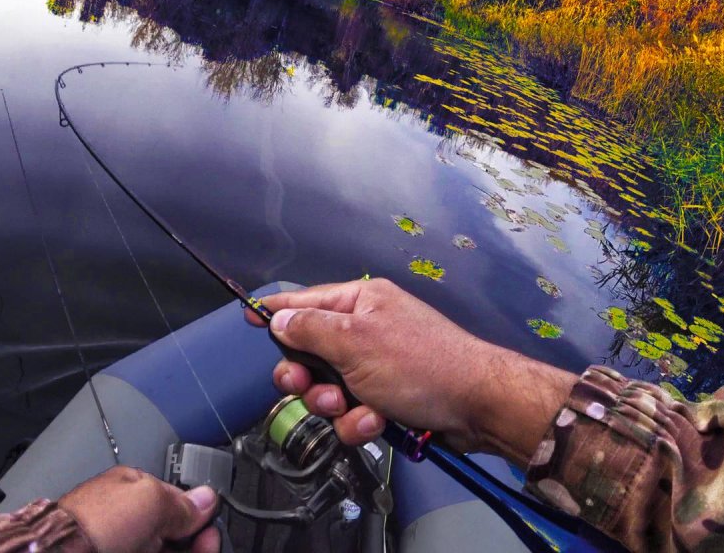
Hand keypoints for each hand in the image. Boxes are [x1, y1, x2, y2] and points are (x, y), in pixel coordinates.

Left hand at [58, 466, 220, 552]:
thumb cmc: (96, 523)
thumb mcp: (151, 500)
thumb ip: (182, 503)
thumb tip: (207, 499)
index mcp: (131, 488)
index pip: (175, 498)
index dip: (197, 511)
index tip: (211, 524)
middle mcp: (129, 519)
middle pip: (174, 528)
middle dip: (196, 535)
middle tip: (208, 542)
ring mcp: (127, 544)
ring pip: (168, 548)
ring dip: (191, 549)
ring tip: (203, 548)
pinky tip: (190, 552)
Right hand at [247, 279, 575, 460]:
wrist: (476, 405)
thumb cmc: (421, 364)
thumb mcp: (356, 341)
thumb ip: (310, 329)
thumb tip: (277, 319)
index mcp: (359, 303)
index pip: (304, 301)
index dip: (275, 311)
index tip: (247, 317)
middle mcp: (365, 330)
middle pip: (308, 353)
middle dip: (305, 377)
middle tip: (306, 386)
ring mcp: (376, 366)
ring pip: (327, 389)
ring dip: (334, 406)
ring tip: (354, 409)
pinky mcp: (386, 399)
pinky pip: (352, 413)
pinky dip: (359, 422)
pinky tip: (376, 423)